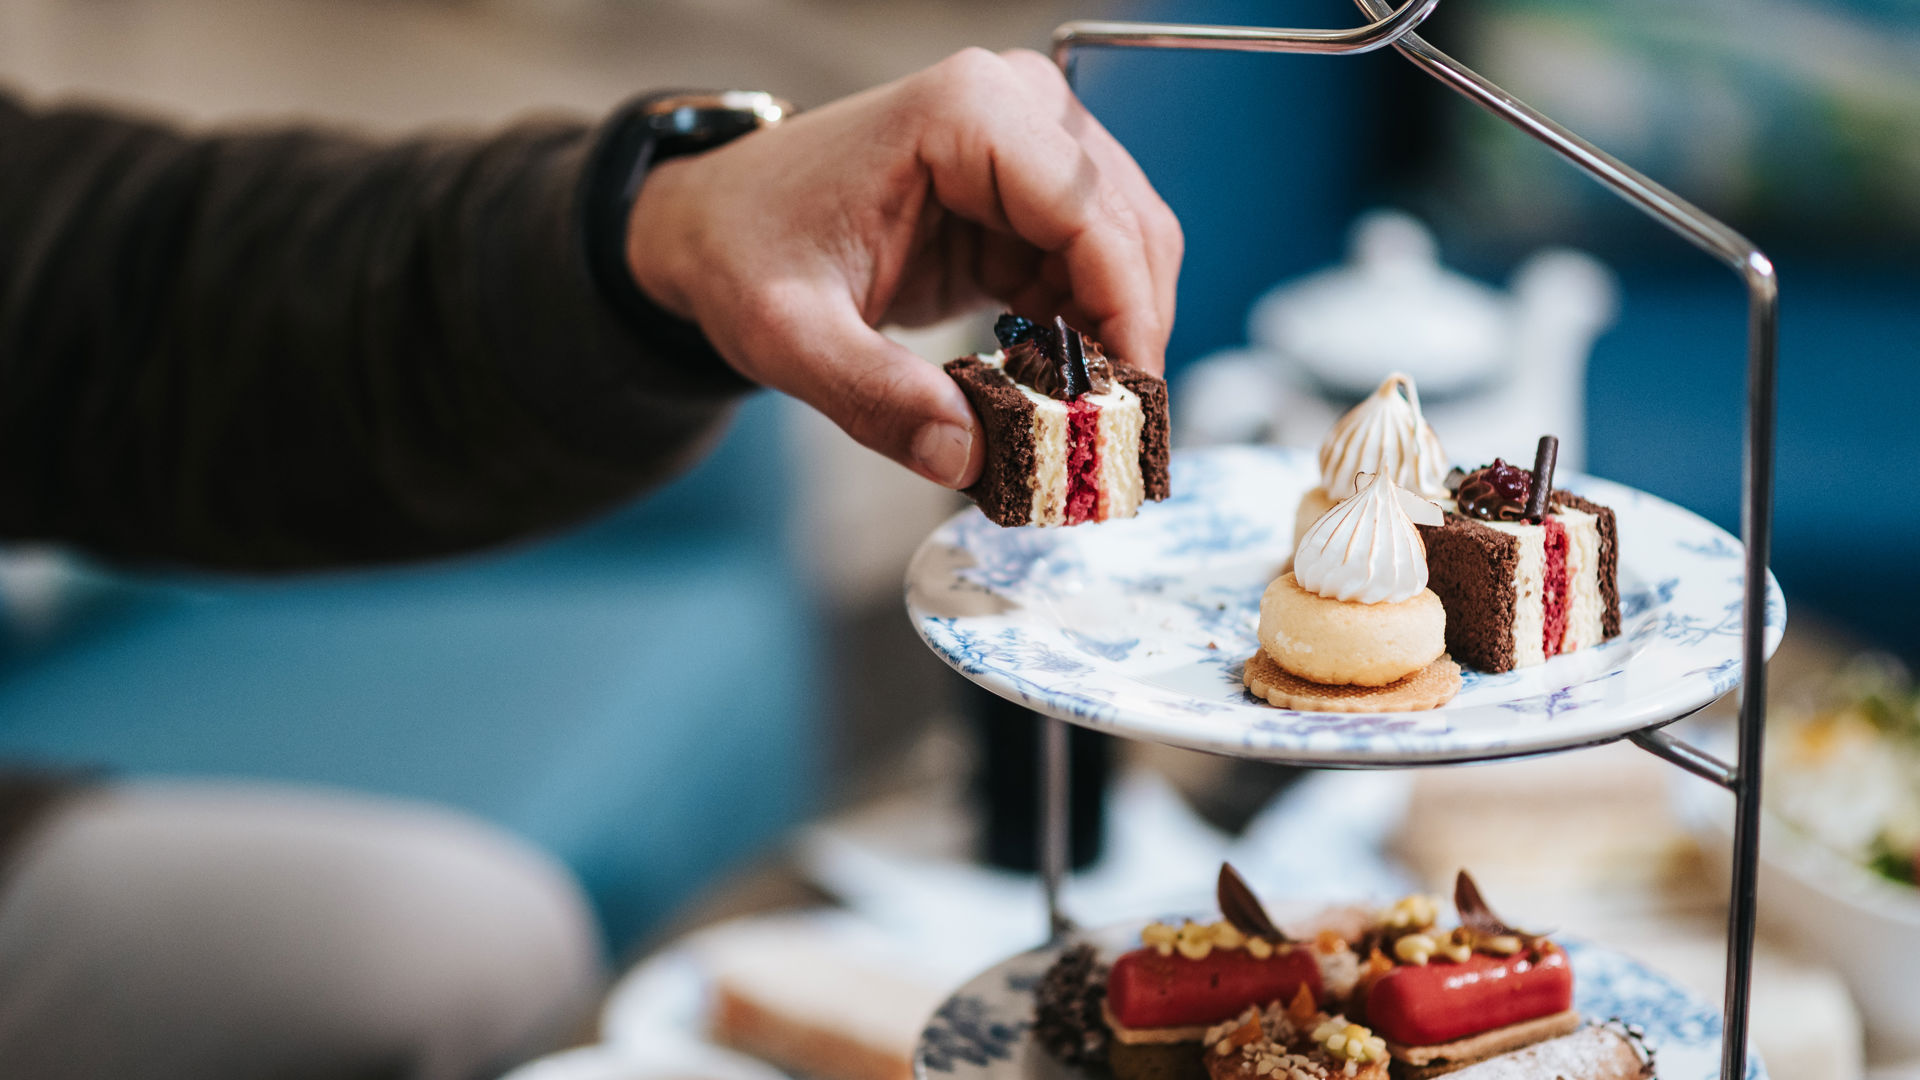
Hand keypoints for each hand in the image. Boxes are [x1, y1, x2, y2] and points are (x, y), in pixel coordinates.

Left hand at [627, 48, 1181, 488]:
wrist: (715, 225)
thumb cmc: (743, 253)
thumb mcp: (790, 336)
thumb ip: (876, 398)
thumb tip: (969, 461)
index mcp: (964, 115)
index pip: (1091, 214)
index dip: (1127, 315)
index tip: (1128, 408)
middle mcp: (1013, 108)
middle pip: (1130, 229)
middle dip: (1130, 337)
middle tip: (1110, 438)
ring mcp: (1027, 143)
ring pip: (1126, 251)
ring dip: (1113, 339)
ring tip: (1078, 422)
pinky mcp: (1024, 194)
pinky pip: (1092, 268)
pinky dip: (1086, 333)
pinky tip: (1050, 387)